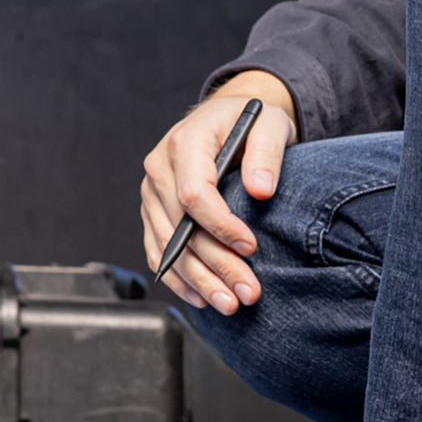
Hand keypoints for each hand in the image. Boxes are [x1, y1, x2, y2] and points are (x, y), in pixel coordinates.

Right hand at [140, 72, 296, 313]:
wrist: (226, 117)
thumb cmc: (249, 121)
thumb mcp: (269, 125)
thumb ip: (267, 153)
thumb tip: (261, 190)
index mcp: (185, 142)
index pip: (194, 192)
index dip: (221, 225)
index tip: (250, 246)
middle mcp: (160, 168)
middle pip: (181, 226)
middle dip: (216, 264)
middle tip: (247, 292)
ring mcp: (152, 192)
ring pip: (168, 246)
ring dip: (198, 280)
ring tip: (229, 304)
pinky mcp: (153, 211)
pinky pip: (156, 250)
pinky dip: (178, 278)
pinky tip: (201, 298)